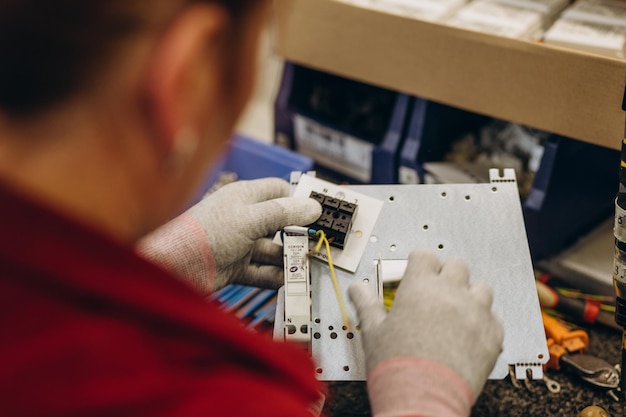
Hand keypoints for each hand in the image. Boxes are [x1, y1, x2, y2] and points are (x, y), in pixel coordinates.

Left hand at [187, 178, 321, 289]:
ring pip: (272, 250)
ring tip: (301, 265)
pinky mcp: (235, 267)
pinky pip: (261, 272)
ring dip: (287, 259)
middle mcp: (244, 219)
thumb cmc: (210, 232)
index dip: (298, 200)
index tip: (319, 212)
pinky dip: (274, 277)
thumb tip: (314, 207)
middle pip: (279, 224)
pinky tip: (286, 280)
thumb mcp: (251, 218)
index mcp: (246, 197)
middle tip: (315, 243)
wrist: (176, 267)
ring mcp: (240, 244)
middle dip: (296, 234)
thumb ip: (284, 212)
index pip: (278, 191)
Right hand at [348, 249, 503, 398]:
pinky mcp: (492, 335)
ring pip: (481, 288)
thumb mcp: (374, 331)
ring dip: (469, 296)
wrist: (423, 398)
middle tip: (436, 292)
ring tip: (456, 312)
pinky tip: (469, 336)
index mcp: (419, 286)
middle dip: (446, 275)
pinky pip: (493, 319)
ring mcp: (475, 312)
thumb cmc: (397, 366)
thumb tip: (357, 290)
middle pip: (456, 265)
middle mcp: (451, 293)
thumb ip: (366, 304)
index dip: (419, 262)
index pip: (424, 255)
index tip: (416, 270)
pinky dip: (483, 324)